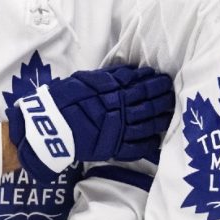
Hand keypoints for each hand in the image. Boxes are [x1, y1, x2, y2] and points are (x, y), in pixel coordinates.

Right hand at [5, 65, 173, 180]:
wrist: (48, 126)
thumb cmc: (64, 99)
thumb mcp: (86, 79)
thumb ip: (110, 76)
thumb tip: (133, 71)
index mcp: (113, 91)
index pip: (141, 85)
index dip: (154, 82)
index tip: (163, 79)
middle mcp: (120, 109)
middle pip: (148, 103)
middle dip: (162, 98)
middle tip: (171, 93)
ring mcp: (118, 130)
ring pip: (148, 124)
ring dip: (161, 118)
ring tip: (170, 112)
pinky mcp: (113, 148)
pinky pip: (137, 147)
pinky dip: (149, 143)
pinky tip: (157, 138)